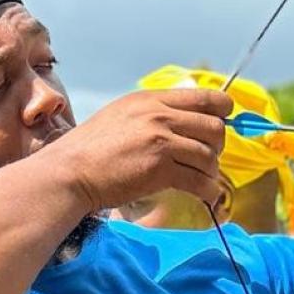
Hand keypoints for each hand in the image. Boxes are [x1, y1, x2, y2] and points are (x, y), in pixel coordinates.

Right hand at [47, 89, 232, 210]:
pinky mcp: (161, 168)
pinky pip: (200, 181)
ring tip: (201, 180)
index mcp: (151, 99)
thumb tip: (185, 122)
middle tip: (207, 158)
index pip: (206, 97)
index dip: (223, 111)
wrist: (70, 172)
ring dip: (211, 171)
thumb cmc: (91, 149)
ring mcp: (161, 141)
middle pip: (214, 127)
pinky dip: (208, 190)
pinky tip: (206, 195)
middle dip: (217, 146)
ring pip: (210, 155)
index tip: (223, 124)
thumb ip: (152, 114)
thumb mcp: (122, 115)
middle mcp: (159, 115)